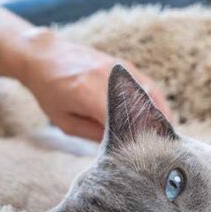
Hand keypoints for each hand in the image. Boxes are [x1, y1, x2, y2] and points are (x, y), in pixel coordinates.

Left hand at [14, 29, 172, 140]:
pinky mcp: (123, 64)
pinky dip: (156, 101)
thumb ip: (93, 134)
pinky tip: (161, 116)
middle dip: (152, 129)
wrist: (45, 56)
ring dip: (160, 115)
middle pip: (140, 108)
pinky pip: (147, 84)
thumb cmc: (50, 91)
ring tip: (166, 135)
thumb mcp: (64, 121)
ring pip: (149, 94)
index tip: (142, 155)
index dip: (134, 138)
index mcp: (87, 93)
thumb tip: (120, 146)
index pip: (121, 120)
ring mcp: (118, 68)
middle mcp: (107, 77)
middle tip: (160, 150)